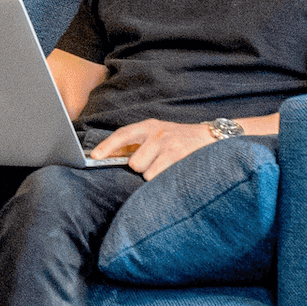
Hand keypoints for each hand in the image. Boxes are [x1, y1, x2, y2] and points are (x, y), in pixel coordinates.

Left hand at [91, 118, 217, 180]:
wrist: (212, 137)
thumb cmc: (179, 139)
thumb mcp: (157, 134)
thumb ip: (138, 143)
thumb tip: (113, 157)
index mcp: (148, 126)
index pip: (122, 135)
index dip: (107, 146)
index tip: (94, 156)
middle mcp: (156, 133)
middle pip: (134, 163)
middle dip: (142, 168)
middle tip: (155, 163)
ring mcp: (168, 145)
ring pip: (146, 172)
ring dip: (154, 175)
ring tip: (167, 166)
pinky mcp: (179, 156)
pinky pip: (160, 176)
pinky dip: (163, 179)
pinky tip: (173, 171)